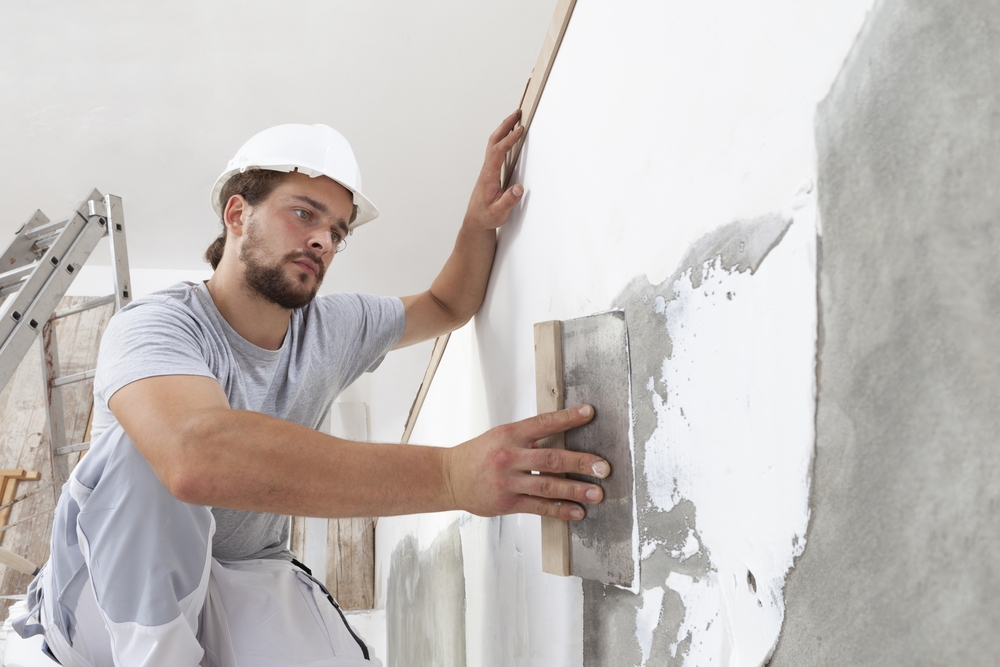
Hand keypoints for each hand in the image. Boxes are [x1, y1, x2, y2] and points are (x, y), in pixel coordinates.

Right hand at [443, 405, 610, 520]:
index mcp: (509, 435)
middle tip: (603, 466)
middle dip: (580, 462)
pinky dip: (560, 509)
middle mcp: (509, 456)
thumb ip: (528, 437)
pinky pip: (538, 507)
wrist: (450, 477)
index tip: (589, 413)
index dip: (567, 418)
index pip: (543, 423)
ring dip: (575, 490)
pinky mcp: (507, 502)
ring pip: (547, 485)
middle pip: (551, 458)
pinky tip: (577, 511)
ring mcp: (508, 481)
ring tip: (597, 493)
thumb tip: (563, 433)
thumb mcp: (500, 436)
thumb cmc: (479, 455)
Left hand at [464, 110, 525, 230]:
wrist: (476, 221)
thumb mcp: (499, 212)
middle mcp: (487, 169)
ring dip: (503, 130)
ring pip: (493, 143)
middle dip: (505, 126)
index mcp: (489, 176)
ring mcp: (487, 169)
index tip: (520, 130)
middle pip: (494, 141)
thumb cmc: (486, 216)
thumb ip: (508, 201)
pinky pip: (495, 149)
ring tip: (515, 120)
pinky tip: (509, 137)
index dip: (509, 140)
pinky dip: (503, 138)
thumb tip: (518, 188)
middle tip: (517, 113)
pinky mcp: (490, 171)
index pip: (498, 152)